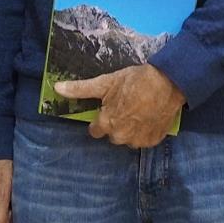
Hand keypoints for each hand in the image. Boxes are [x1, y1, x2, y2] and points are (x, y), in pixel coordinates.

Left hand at [54, 64, 184, 147]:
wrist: (167, 83)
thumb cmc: (132, 82)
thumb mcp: (104, 83)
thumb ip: (80, 89)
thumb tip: (56, 88)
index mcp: (107, 124)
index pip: (95, 130)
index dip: (99, 119)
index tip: (106, 109)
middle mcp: (121, 137)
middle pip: (112, 134)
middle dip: (115, 123)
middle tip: (123, 106)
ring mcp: (139, 140)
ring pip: (128, 138)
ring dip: (130, 128)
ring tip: (137, 110)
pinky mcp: (154, 140)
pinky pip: (143, 139)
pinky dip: (144, 131)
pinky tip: (147, 116)